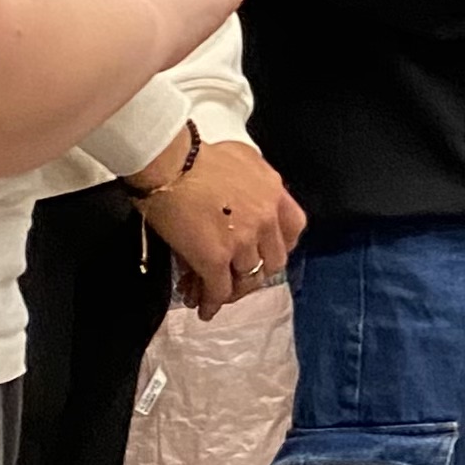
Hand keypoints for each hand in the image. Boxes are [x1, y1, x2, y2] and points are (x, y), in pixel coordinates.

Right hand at [135, 138, 305, 316]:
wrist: (171, 165)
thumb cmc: (198, 157)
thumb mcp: (243, 159)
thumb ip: (254, 183)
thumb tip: (245, 197)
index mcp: (274, 192)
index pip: (294, 228)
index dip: (281, 245)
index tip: (267, 252)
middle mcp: (265, 219)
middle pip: (274, 260)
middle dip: (256, 272)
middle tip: (237, 277)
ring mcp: (242, 241)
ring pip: (246, 279)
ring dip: (231, 289)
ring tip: (212, 293)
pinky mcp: (215, 259)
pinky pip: (219, 289)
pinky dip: (212, 302)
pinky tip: (203, 307)